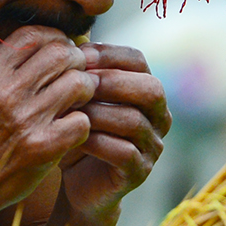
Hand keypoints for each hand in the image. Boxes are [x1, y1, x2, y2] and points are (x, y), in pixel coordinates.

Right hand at [0, 25, 96, 225]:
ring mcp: (26, 120)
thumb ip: (4, 69)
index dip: (55, 38)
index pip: (32, 35)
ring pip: (78, 83)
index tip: (61, 48)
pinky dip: (82, 123)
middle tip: (78, 74)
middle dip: (76, 61)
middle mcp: (7, 92)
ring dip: (85, 89)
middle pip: (61, 53)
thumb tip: (41, 45)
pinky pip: (82, 121)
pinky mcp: (43, 147)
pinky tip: (71, 128)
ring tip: (78, 100)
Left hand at [57, 43, 170, 219]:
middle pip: (151, 88)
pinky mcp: (140, 172)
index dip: (108, 54)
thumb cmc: (77, 133)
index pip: (138, 61)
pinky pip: (125, 153)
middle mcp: (159, 117)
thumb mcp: (76, 99)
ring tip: (71, 110)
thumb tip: (66, 40)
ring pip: (135, 121)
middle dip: (113, 82)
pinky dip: (99, 142)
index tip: (76, 55)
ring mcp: (152, 146)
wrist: (79, 185)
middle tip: (80, 82)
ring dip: (100, 112)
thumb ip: (78, 72)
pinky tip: (76, 137)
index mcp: (146, 91)